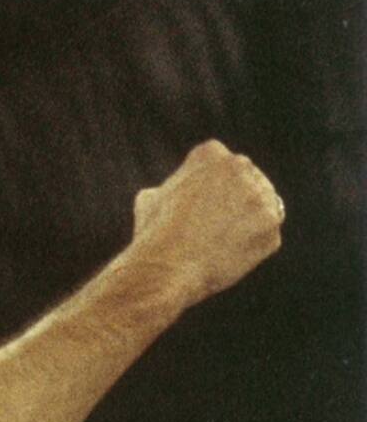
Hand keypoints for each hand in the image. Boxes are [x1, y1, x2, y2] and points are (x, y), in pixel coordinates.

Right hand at [129, 139, 283, 304]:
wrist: (167, 267)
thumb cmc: (154, 234)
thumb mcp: (150, 199)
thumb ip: (171, 188)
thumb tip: (167, 195)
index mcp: (210, 153)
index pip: (220, 165)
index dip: (208, 188)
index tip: (197, 207)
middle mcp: (241, 167)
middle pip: (247, 180)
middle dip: (235, 199)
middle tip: (213, 225)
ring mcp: (261, 196)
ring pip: (260, 207)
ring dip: (247, 222)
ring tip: (218, 242)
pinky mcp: (272, 226)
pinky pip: (266, 235)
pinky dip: (251, 247)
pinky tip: (227, 255)